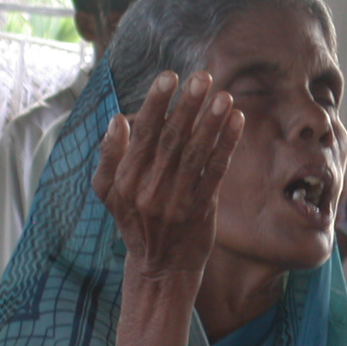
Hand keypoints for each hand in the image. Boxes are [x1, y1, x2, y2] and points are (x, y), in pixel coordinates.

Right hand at [93, 71, 244, 279]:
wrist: (160, 268)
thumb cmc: (135, 223)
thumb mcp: (109, 195)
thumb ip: (110, 158)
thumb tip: (117, 121)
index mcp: (125, 181)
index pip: (142, 135)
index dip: (156, 104)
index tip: (169, 77)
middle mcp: (149, 190)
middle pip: (171, 140)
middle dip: (187, 107)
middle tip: (201, 77)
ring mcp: (177, 201)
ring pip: (196, 154)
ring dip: (211, 122)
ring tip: (223, 95)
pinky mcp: (201, 209)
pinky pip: (216, 172)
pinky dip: (227, 145)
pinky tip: (236, 121)